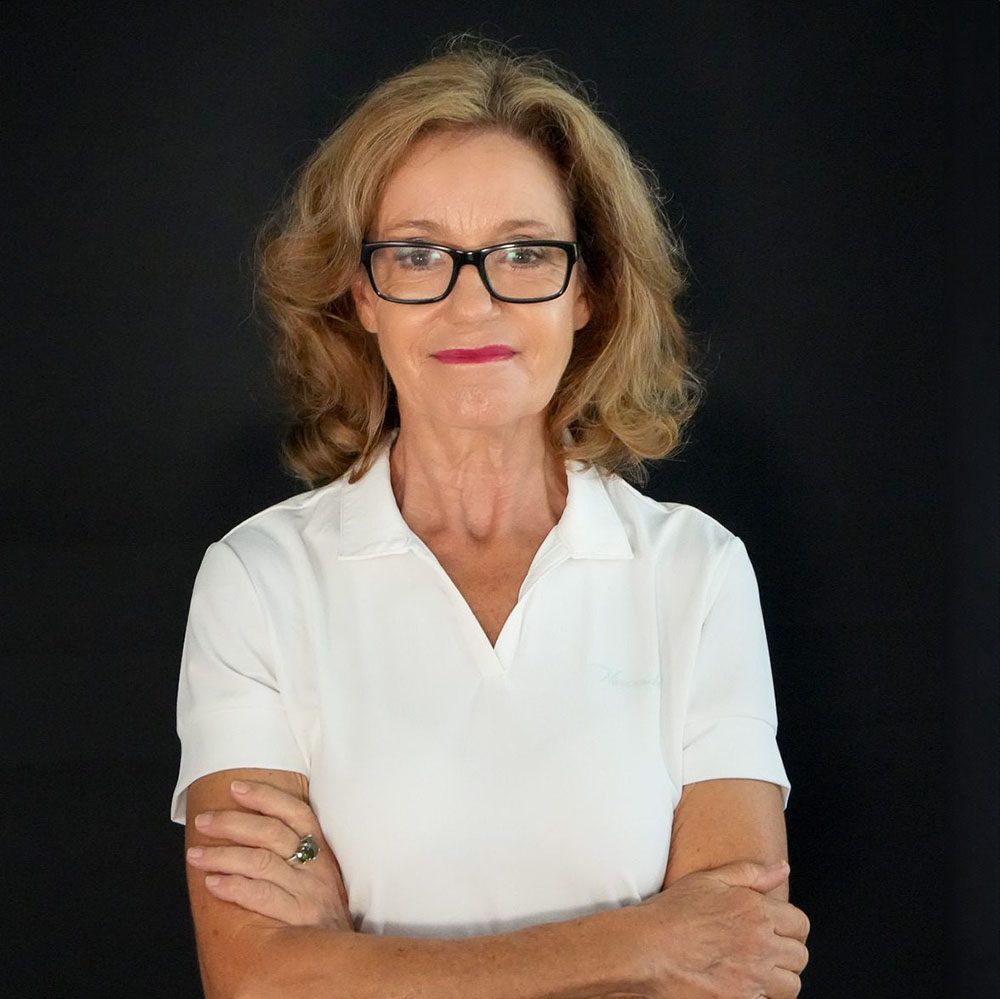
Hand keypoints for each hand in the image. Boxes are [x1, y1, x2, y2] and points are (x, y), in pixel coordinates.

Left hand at [186, 779, 353, 930]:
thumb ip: (297, 856)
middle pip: (272, 833)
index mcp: (322, 853)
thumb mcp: (320, 879)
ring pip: (261, 862)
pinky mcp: (298, 920)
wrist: (346, 959)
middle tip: (203, 821)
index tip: (236, 788)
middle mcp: (316, 869)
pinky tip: (213, 882)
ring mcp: (308, 894)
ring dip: (223, 854)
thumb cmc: (323, 916)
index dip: (266, 797)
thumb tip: (253, 828)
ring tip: (196, 854)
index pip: (296, 813)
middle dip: (233, 823)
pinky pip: (261, 896)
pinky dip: (234, 887)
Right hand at [631, 860, 808, 997]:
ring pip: (791, 986)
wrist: (646, 950)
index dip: (790, 927)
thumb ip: (750, 873)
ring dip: (778, 979)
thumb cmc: (672, 914)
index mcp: (756, 912)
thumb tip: (782, 869)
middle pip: (799, 957)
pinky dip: (760, 996)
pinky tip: (740, 985)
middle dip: (786, 953)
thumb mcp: (708, 880)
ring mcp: (753, 978)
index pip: (800, 924)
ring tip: (756, 971)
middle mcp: (761, 945)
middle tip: (764, 951)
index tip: (776, 929)